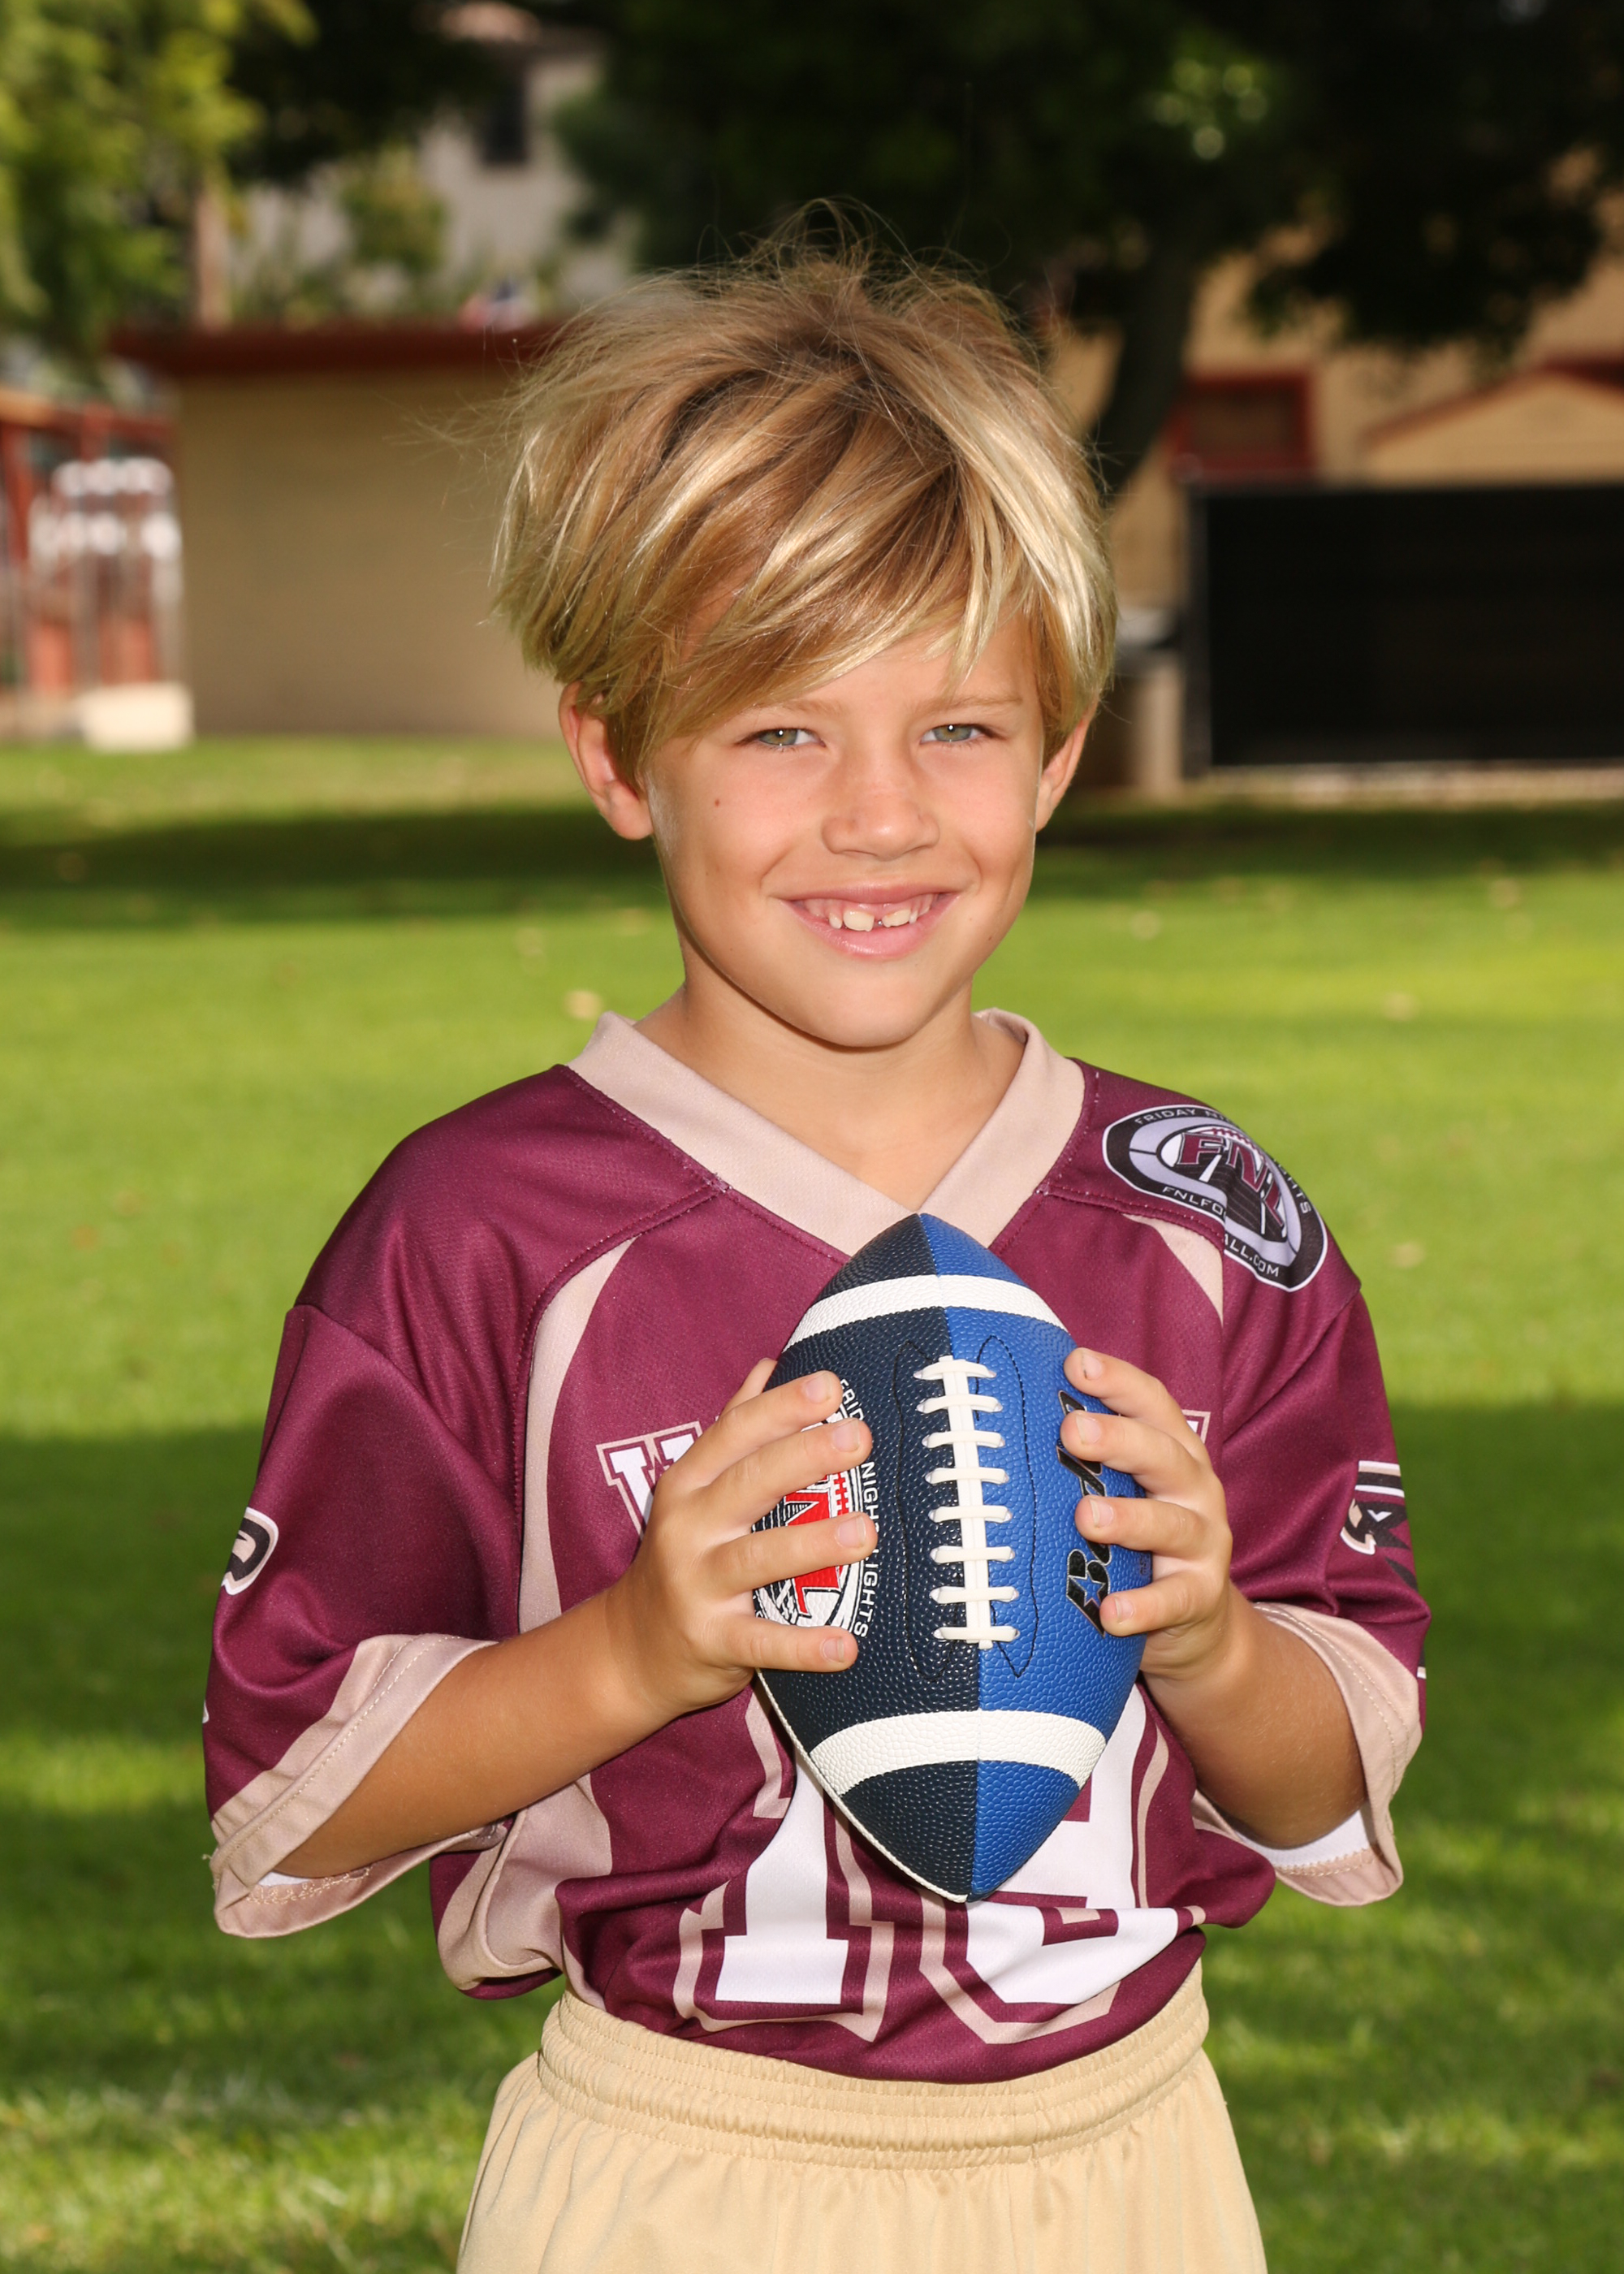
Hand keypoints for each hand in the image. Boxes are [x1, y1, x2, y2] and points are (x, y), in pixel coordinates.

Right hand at [601, 1361, 876, 1723]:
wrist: (629, 1649)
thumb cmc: (683, 1556)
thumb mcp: (693, 1489)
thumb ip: (732, 1428)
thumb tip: (769, 1364)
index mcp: (689, 1483)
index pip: (734, 1433)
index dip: (781, 1407)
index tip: (831, 1386)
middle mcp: (689, 1527)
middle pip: (749, 1483)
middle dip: (804, 1457)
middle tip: (858, 1438)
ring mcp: (697, 1585)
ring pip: (757, 1558)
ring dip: (812, 1544)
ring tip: (865, 1532)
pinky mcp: (711, 1640)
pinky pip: (762, 1643)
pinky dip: (803, 1647)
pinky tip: (845, 1646)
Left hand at [1059, 1348, 1237, 1686]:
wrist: (1195, 1621)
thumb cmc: (1139, 1539)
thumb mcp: (1121, 1489)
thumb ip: (1086, 1459)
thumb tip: (1009, 1413)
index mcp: (1172, 1451)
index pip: (1152, 1405)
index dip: (1118, 1381)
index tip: (1076, 1363)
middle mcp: (1195, 1488)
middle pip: (1163, 1455)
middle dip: (1118, 1439)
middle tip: (1073, 1431)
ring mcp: (1203, 1542)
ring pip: (1171, 1523)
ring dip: (1129, 1519)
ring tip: (1087, 1517)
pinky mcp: (1201, 1595)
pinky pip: (1174, 1599)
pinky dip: (1145, 1607)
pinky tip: (1113, 1613)